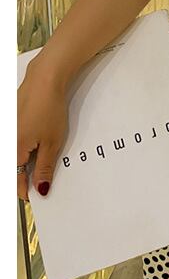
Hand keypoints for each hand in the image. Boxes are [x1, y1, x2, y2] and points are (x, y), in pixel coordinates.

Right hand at [17, 62, 69, 200]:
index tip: (33, 197)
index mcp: (14, 149)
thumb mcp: (53, 143)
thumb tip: (40, 188)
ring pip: (12, 155)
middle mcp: (5, 141)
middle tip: (36, 184)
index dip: (23, 190)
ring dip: (22, 164)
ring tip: (37, 168)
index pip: (15, 178)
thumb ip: (45, 167)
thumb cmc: (49, 109)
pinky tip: (33, 150)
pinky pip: (12, 143)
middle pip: (11, 167)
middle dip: (22, 178)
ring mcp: (6, 131)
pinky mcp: (9, 123)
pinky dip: (21, 150)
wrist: (44, 82)